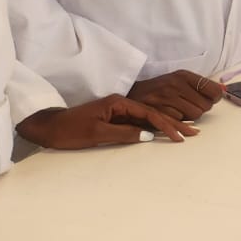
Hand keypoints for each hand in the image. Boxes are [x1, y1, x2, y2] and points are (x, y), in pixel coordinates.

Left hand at [17, 95, 196, 148]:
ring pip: (146, 119)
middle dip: (173, 124)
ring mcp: (117, 112)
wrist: (47, 128)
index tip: (182, 135)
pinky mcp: (113, 120)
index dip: (167, 125)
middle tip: (193, 132)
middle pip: (152, 114)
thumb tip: (149, 136)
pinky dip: (151, 129)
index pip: (149, 114)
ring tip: (184, 133)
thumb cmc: (69, 131)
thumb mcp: (97, 133)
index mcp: (118, 103)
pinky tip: (162, 134)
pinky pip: (137, 124)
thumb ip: (125, 133)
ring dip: (165, 126)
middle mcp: (120, 104)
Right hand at [128, 70, 225, 120]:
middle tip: (191, 105)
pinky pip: (180, 121)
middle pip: (206, 106)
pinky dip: (179, 121)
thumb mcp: (179, 79)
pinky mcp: (157, 111)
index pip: (213, 90)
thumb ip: (201, 85)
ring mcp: (165, 98)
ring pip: (195, 115)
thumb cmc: (160, 88)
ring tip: (180, 109)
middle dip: (202, 108)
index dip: (215, 97)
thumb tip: (223, 91)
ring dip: (191, 116)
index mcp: (183, 75)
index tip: (211, 98)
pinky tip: (171, 114)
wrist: (132, 93)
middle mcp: (175, 84)